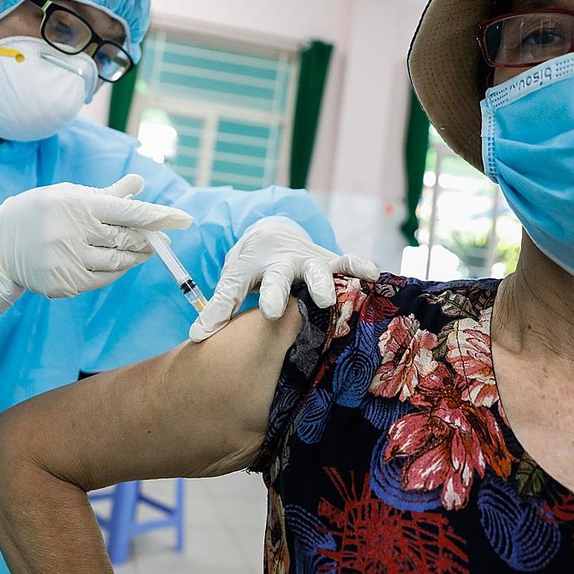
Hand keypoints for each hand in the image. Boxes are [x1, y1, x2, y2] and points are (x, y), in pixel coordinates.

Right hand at [0, 174, 191, 319]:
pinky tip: (120, 263)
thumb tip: (140, 183)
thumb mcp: (68, 195)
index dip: (158, 216)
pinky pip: (102, 279)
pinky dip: (116, 271)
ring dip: (136, 257)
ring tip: (144, 251)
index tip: (183, 219)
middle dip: (148, 239)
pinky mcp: (64, 283)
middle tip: (162, 239)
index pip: (128, 211)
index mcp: (76, 205)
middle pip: (127, 239)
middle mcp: (73, 233)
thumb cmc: (38, 213)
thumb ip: (108, 194)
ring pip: (118, 262)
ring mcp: (68, 261)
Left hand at [189, 215, 378, 341]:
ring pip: (323, 267)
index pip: (242, 285)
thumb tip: (197, 338)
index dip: (248, 300)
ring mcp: (309, 260)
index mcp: (255, 266)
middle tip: (317, 300)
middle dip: (301, 286)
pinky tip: (376, 275)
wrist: (272, 236)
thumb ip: (219, 307)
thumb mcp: (233, 281)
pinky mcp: (330, 262)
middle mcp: (285, 261)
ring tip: (353, 284)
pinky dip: (360, 267)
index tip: (263, 313)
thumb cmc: (251, 267)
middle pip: (290, 273)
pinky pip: (347, 263)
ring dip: (335, 278)